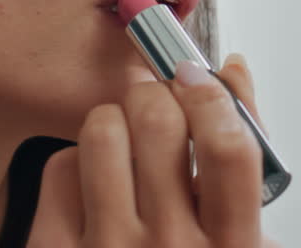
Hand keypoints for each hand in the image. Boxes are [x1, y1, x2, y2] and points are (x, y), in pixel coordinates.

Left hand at [29, 54, 281, 246]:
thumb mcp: (236, 236)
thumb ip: (241, 157)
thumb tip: (232, 70)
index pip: (229, 148)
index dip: (212, 96)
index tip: (198, 79)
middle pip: (158, 121)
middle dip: (156, 94)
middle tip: (155, 102)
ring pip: (102, 129)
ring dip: (113, 121)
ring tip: (123, 145)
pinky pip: (60, 165)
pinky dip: (76, 162)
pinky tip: (92, 187)